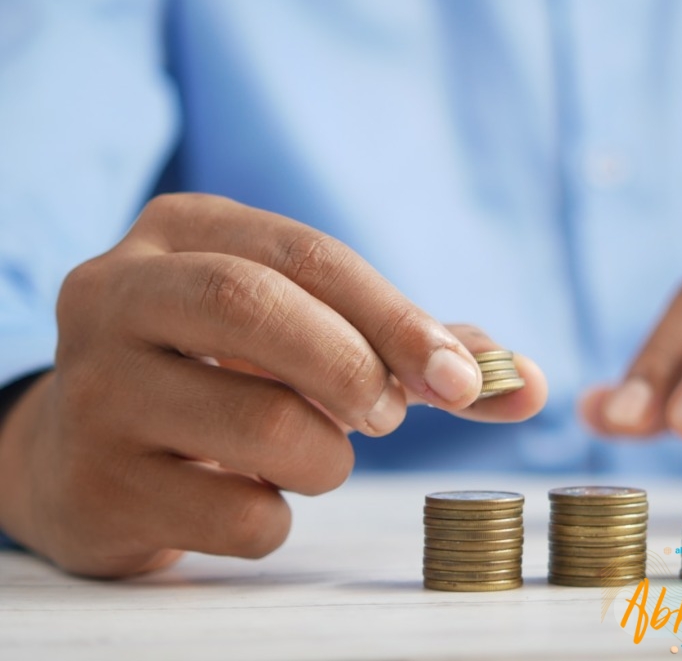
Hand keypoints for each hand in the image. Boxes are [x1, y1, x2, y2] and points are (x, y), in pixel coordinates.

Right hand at [0, 194, 545, 576]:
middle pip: (256, 308)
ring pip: (260, 426)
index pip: (307, 254)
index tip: (463, 378)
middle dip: (354, 368)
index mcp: (182, 232)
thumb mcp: (302, 330)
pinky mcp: (94, 485)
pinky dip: (277, 518)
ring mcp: (93, 390)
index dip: (397, 316)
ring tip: (310, 455)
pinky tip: (248, 495)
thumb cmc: (224, 374)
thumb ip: (413, 348)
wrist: (84, 452)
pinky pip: (236, 516)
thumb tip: (529, 383)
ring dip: (326, 458)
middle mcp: (118, 294)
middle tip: (388, 416)